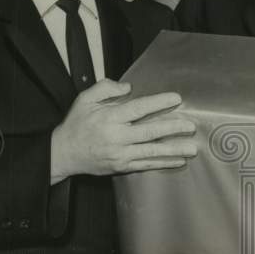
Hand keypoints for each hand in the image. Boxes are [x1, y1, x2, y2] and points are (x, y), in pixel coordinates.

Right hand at [50, 79, 197, 182]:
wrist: (63, 153)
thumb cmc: (77, 124)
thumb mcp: (85, 99)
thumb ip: (106, 88)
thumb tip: (128, 87)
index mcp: (109, 118)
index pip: (138, 109)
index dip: (159, 103)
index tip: (176, 99)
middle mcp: (116, 137)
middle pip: (149, 132)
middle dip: (172, 129)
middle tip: (190, 126)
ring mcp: (120, 154)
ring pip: (151, 152)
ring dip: (174, 150)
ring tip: (192, 148)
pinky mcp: (121, 167)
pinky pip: (146, 165)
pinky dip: (163, 163)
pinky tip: (178, 161)